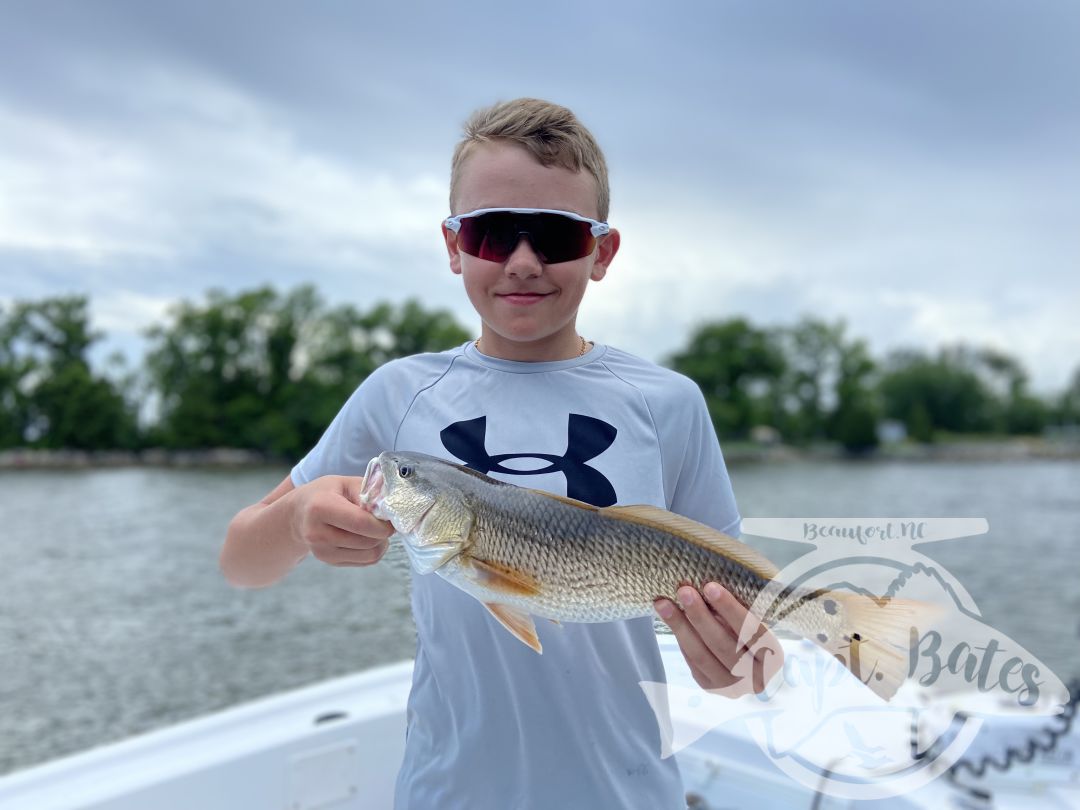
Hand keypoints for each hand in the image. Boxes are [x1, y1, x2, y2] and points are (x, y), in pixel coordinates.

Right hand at [291, 475, 393, 566]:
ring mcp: (322, 551)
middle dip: (384, 532)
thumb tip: (389, 511)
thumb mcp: (345, 482)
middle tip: (384, 520)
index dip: (383, 524)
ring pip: (370, 555)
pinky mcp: (329, 561)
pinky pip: (365, 561)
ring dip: (381, 542)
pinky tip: (367, 536)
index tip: (391, 518)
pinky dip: (373, 550)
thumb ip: (369, 492)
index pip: (361, 523)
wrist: (297, 514)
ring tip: (375, 528)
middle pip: (367, 541)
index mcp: (320, 508)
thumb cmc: (325, 493)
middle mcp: (318, 533)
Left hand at [654, 583, 783, 696]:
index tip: (710, 586)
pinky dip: (680, 638)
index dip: (730, 609)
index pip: (752, 632)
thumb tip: (705, 588)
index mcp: (773, 656)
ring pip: (701, 655)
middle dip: (700, 616)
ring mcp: (732, 687)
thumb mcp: (753, 621)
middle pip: (723, 645)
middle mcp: (755, 677)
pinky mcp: (710, 688)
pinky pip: (692, 661)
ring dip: (680, 627)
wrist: (749, 667)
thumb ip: (735, 610)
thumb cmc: (750, 633)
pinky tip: (669, 619)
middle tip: (683, 591)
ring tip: (664, 604)